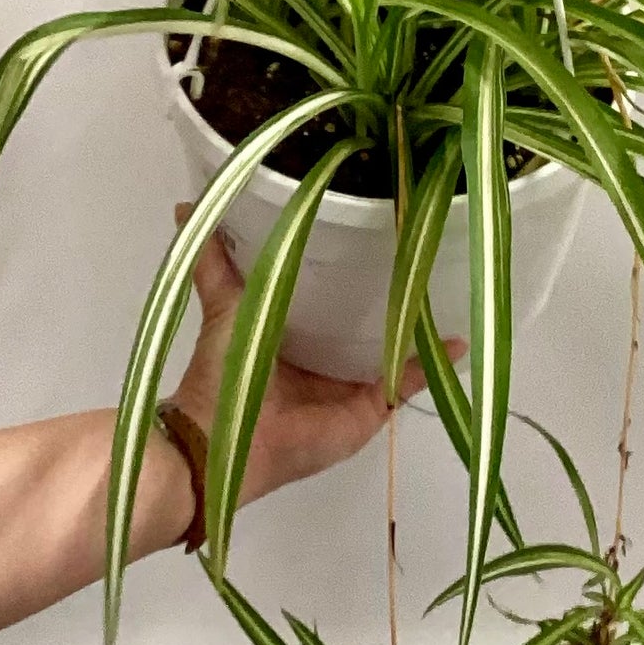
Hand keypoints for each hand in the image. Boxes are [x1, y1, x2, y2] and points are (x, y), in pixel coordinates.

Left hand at [168, 205, 457, 505]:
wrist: (227, 439)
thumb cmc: (225, 369)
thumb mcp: (224, 303)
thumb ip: (212, 261)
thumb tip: (186, 205)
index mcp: (295, 332)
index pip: (331, 293)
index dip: (350, 264)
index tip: (375, 224)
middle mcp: (326, 358)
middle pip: (367, 320)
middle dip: (391, 291)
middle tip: (421, 246)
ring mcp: (351, 385)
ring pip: (392, 349)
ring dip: (417, 325)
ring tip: (450, 283)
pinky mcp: (369, 410)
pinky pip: (407, 384)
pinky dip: (433, 364)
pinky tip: (457, 339)